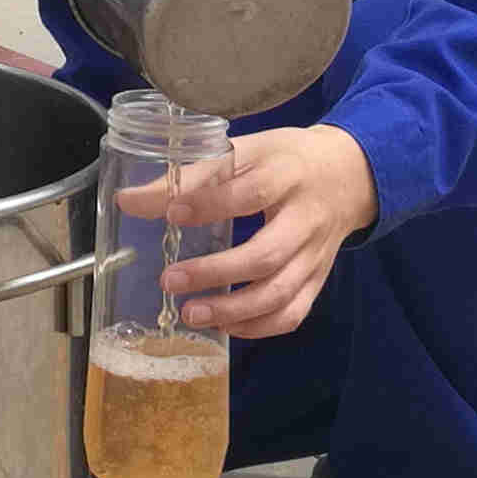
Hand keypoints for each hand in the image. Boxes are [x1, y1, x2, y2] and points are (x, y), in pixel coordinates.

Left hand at [139, 125, 378, 341]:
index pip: (251, 192)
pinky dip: (258, 327)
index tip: (172, 213)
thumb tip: (129, 201)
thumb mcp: (246, 150)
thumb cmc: (285, 159)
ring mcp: (315, 254)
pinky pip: (292, 313)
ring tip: (190, 313)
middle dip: (217, 272)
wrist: (347, 175)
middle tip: (170, 278)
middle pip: (267, 254)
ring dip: (233, 310)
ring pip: (280, 293)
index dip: (211, 204)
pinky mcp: (318, 280)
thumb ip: (193, 174)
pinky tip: (224, 325)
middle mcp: (306, 218)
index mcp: (287, 173)